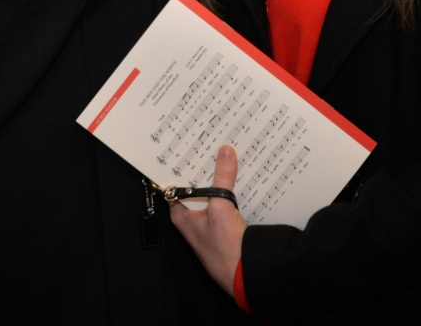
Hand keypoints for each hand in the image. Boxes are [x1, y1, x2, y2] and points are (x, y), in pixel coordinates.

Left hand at [169, 144, 246, 294]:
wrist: (245, 274)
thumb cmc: (224, 248)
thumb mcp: (221, 207)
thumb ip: (223, 178)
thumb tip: (224, 152)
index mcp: (182, 216)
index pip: (175, 186)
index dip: (179, 167)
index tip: (186, 147)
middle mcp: (192, 219)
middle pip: (195, 187)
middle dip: (202, 169)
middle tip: (210, 145)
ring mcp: (209, 223)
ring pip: (210, 194)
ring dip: (217, 179)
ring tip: (225, 154)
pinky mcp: (224, 227)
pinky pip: (224, 202)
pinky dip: (229, 190)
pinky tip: (238, 177)